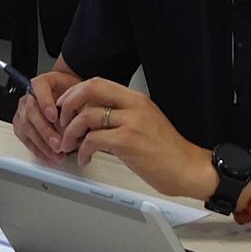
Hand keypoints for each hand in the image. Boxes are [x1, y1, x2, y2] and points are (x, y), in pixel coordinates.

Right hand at [13, 68, 78, 163]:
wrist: (67, 97)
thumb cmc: (72, 94)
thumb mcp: (78, 93)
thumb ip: (76, 106)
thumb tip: (78, 125)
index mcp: (43, 82)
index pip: (39, 88)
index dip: (45, 103)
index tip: (53, 116)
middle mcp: (29, 96)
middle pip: (31, 111)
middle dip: (45, 131)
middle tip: (58, 144)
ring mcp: (23, 110)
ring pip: (26, 127)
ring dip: (42, 144)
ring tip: (56, 155)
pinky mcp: (20, 125)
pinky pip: (25, 138)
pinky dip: (37, 150)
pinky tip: (48, 157)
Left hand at [54, 78, 209, 198]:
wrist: (189, 169)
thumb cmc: (168, 151)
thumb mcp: (145, 123)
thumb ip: (121, 116)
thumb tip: (92, 118)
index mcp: (136, 99)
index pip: (98, 83)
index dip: (76, 92)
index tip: (65, 104)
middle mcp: (133, 106)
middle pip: (90, 90)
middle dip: (68, 104)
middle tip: (61, 120)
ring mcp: (131, 122)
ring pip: (87, 116)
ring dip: (71, 132)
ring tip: (69, 145)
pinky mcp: (127, 142)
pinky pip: (93, 140)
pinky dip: (82, 150)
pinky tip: (85, 158)